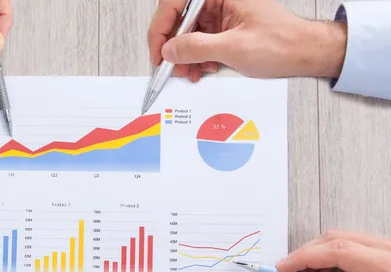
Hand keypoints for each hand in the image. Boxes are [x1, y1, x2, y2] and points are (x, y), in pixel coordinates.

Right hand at [147, 0, 347, 81]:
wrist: (305, 53)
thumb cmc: (283, 42)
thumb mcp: (234, 48)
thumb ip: (197, 48)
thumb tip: (169, 50)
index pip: (175, 3)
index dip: (162, 29)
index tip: (158, 51)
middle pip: (179, 19)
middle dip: (174, 46)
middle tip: (170, 66)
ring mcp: (221, 13)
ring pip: (188, 33)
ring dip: (185, 56)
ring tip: (189, 71)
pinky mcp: (224, 27)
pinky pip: (200, 41)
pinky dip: (197, 57)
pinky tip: (203, 68)